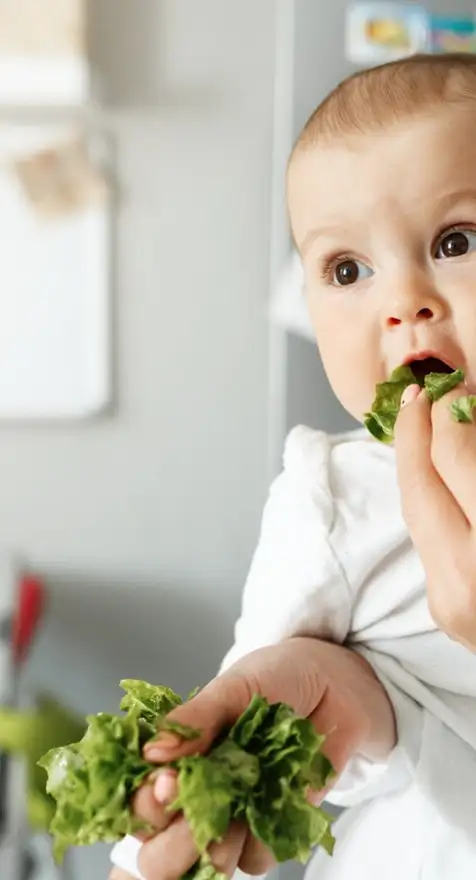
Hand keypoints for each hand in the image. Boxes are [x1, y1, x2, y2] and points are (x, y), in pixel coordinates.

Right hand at [124, 637, 394, 879]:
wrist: (337, 681)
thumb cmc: (280, 674)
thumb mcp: (235, 685)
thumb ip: (196, 720)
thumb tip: (153, 752)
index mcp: (180, 754)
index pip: (142, 798)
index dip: (146, 804)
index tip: (165, 788)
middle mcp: (200, 790)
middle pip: (162, 852)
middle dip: (173, 844)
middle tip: (196, 817)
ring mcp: (235, 811)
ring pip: (208, 862)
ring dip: (217, 848)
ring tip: (237, 815)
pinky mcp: (272, 825)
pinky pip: (257, 858)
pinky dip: (262, 841)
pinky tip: (273, 805)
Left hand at [396, 382, 475, 649]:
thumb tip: (471, 412)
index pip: (454, 458)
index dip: (449, 414)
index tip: (456, 390)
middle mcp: (469, 573)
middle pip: (418, 484)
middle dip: (414, 432)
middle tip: (422, 395)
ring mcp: (450, 600)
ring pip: (413, 514)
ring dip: (415, 466)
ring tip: (422, 427)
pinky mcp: (444, 611)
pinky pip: (427, 543)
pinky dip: (430, 503)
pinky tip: (438, 479)